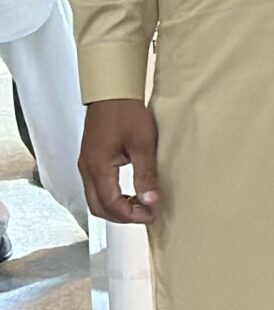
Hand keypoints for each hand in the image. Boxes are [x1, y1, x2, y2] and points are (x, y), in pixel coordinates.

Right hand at [79, 100, 160, 223]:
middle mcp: (86, 169)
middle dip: (122, 216)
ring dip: (116, 207)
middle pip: (98, 207)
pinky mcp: (90, 159)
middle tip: (146, 215)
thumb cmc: (126, 114)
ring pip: (95, 199)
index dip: (131, 215)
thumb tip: (150, 200)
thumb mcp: (142, 144)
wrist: (112, 93)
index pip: (110, 204)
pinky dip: (111, 197)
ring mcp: (86, 164)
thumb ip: (145, 174)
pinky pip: (96, 187)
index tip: (151, 215)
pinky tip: (129, 193)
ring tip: (140, 205)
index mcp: (97, 167)